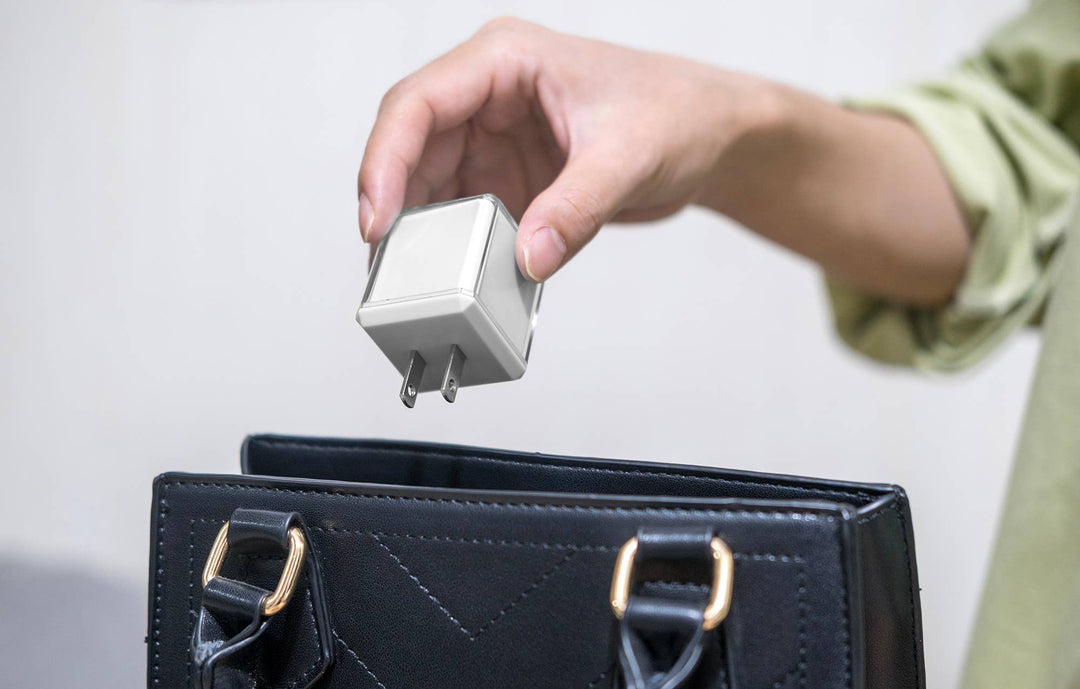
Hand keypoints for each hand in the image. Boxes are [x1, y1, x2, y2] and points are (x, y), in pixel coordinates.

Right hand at [357, 17, 773, 281]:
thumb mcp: (627, 158)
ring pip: (430, 182)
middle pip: (411, 145)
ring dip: (422, 228)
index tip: (378, 219)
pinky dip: (455, 242)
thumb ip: (575, 209)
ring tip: (416, 275)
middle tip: (388, 262)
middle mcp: (489, 94)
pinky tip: (456, 272)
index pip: (418, 102)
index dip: (386, 160)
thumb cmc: (678, 113)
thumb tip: (527, 258)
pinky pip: (464, 209)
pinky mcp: (509, 175)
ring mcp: (495, 135)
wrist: (713, 136)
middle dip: (394, 203)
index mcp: (506, 60)